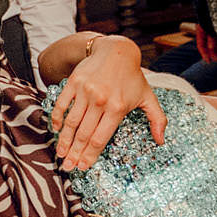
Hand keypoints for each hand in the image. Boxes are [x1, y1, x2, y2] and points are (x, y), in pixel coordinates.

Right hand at [51, 36, 166, 170]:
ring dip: (64, 141)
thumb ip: (157, 120)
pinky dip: (57, 119)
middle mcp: (100, 101)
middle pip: (83, 134)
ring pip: (71, 122)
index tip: (83, 166)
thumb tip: (160, 141)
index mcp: (117, 108)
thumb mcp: (148, 97)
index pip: (99, 139)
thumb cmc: (133, 77)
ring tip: (61, 154)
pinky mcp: (74, 83)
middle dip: (75, 154)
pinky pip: (62, 105)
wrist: (116, 50)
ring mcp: (85, 91)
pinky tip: (57, 130)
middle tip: (69, 167)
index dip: (89, 155)